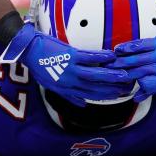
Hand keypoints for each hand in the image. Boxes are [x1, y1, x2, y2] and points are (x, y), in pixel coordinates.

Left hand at [0, 22, 132, 105]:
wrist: (28, 51)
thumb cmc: (40, 67)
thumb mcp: (52, 86)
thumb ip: (69, 95)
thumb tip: (83, 104)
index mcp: (67, 89)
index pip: (91, 96)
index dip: (106, 96)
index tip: (119, 95)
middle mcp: (70, 81)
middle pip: (96, 87)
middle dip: (113, 88)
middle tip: (128, 86)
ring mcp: (70, 69)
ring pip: (94, 75)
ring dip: (110, 75)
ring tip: (124, 74)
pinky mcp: (69, 56)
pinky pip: (88, 57)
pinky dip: (100, 57)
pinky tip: (111, 56)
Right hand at [113, 24, 155, 101]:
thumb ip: (154, 89)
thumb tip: (136, 98)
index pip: (146, 84)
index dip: (135, 85)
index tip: (124, 85)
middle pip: (138, 72)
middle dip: (122, 74)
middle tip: (107, 75)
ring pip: (137, 59)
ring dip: (121, 62)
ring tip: (108, 65)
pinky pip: (141, 45)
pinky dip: (129, 47)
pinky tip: (118, 50)